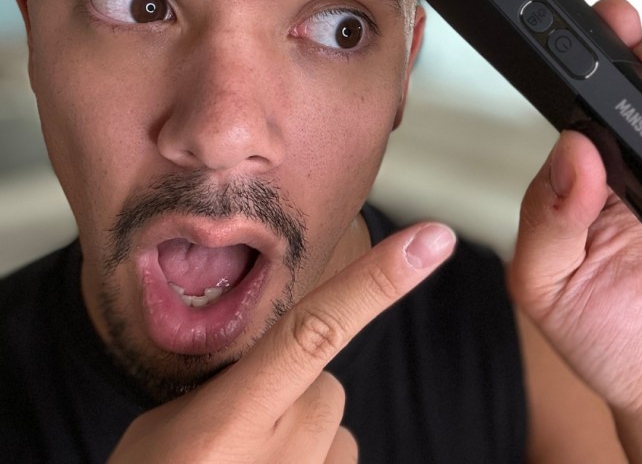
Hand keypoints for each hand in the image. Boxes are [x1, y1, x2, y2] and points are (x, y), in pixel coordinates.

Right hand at [110, 223, 455, 463]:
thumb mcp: (168, 426)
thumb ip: (235, 382)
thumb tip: (285, 353)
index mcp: (229, 420)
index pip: (316, 330)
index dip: (377, 282)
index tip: (434, 239)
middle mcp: (282, 452)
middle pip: (326, 382)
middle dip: (294, 393)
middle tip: (237, 436)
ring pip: (333, 427)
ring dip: (302, 438)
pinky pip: (336, 462)